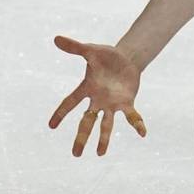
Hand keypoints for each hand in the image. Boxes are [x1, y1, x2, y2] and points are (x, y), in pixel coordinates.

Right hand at [49, 37, 145, 156]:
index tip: (51, 126)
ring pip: (106, 124)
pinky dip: (137, 124)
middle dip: (81, 137)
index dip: (60, 114)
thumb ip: (74, 47)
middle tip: (76, 154)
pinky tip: (143, 133)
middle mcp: (97, 100)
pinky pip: (132, 116)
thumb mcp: (90, 51)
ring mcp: (112, 103)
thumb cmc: (106, 56)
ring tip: (100, 154)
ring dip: (104, 138)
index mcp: (87, 88)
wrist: (126, 59)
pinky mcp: (126, 102)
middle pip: (87, 121)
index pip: (70, 102)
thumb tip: (56, 38)